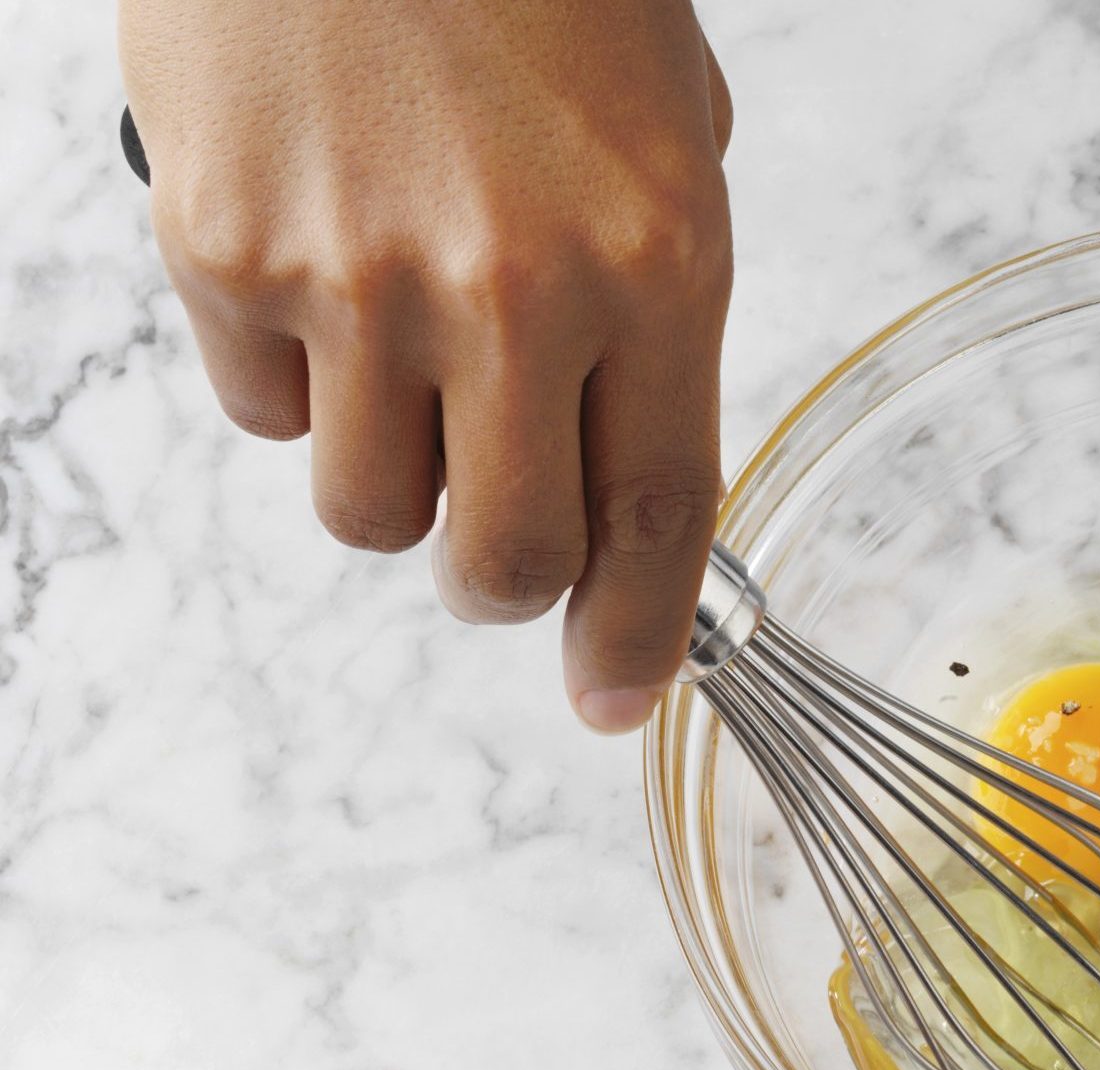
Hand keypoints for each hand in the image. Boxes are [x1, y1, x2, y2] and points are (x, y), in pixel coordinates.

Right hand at [121, 0, 735, 730]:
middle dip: (503, 586)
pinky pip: (260, 411)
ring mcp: (357, 274)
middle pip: (500, 562)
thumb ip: (658, 315)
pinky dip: (292, 380)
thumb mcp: (666, 136)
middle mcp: (512, 288)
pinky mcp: (224, 247)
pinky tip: (319, 268)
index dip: (636, 636)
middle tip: (501, 542)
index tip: (614, 695)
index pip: (658, 515)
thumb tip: (629, 485)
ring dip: (392, 475)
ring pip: (367, 510)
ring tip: (404, 357)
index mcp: (657, 261)